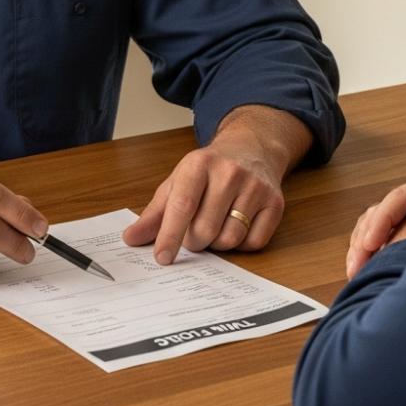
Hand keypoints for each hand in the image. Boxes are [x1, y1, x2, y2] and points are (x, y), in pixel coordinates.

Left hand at [122, 105, 312, 264]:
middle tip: (193, 233)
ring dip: (218, 243)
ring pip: (230, 239)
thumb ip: (155, 213)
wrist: (251, 146)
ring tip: (216, 225)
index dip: (170, 235)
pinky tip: (237, 225)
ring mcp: (255, 186)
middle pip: (205, 229)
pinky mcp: (275, 201)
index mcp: (199, 164)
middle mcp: (229, 172)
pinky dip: (242, 244)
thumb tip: (131, 239)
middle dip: (194, 241)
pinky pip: (254, 242)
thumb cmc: (209, 169)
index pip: (182, 206)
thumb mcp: (178, 181)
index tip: (162, 258)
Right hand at [346, 168, 405, 278]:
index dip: (383, 220)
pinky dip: (364, 253)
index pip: (401, 197)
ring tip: (355, 273)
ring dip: (360, 248)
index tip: (371, 246)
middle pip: (383, 211)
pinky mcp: (402, 233)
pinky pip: (373, 237)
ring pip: (373, 224)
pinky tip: (359, 272)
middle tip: (357, 266)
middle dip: (366, 239)